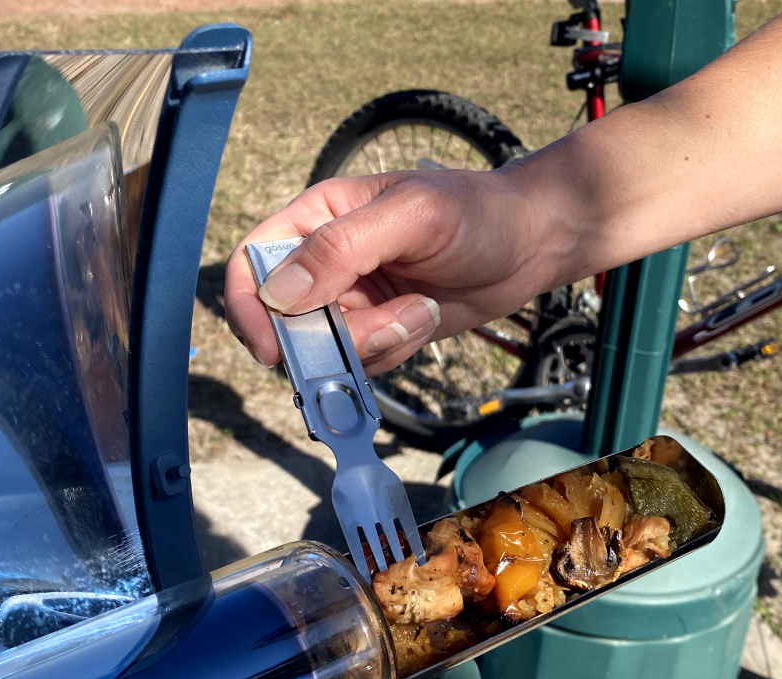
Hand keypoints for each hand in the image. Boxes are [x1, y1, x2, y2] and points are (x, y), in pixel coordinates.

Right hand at [224, 167, 558, 372]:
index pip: (254, 264)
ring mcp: (352, 300)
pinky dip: (393, 350)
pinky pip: (362, 362)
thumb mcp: (411, 216)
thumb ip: (343, 248)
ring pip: (328, 350)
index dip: (250, 308)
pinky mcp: (378, 330)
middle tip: (388, 324)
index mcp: (317, 218)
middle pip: (288, 321)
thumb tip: (280, 292)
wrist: (530, 244)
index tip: (270, 348)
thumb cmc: (476, 212)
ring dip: (375, 343)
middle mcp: (326, 262)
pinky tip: (426, 317)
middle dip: (332, 338)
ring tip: (421, 309)